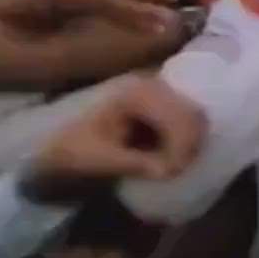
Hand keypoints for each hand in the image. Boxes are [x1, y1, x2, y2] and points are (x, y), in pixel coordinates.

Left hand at [23, 76, 205, 202]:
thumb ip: (134, 163)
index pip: (174, 115)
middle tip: (179, 171)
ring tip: (179, 166)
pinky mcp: (164, 105)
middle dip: (190, 144)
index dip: (180, 145)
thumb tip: (169, 171)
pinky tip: (178, 156)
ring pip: (195, 115)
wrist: (63, 147)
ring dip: (192, 142)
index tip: (173, 172)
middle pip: (191, 112)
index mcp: (136, 94)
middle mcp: (153, 85)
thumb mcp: (100, 159)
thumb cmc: (77, 150)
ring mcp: (161, 93)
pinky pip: (189, 119)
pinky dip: (189, 138)